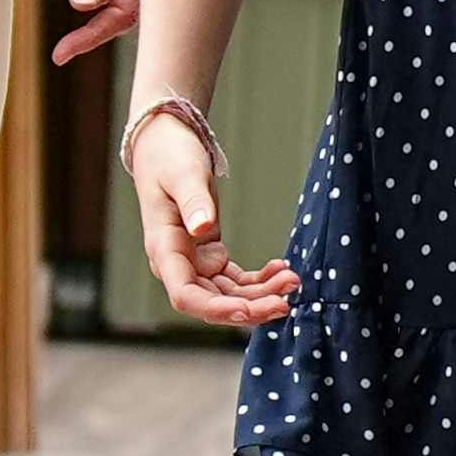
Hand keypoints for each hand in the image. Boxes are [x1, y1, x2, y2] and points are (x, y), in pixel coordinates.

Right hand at [126, 110, 298, 329]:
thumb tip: (203, 228)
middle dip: (249, 307)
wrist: (164, 146)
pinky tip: (280, 269)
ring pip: (229, 294)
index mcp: (163, 249)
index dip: (216, 309)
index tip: (247, 310)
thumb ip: (194, 201)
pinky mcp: (209, 256)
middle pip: (212, 302)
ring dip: (260, 295)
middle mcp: (176, 264)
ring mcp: (193, 262)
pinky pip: (236, 280)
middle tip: (285, 302)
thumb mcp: (183, 174)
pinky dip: (259, 280)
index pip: (185, 295)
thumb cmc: (169, 157)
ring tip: (292, 281)